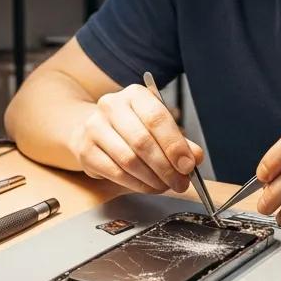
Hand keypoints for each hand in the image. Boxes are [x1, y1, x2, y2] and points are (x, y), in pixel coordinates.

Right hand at [69, 83, 203, 193]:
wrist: (92, 129)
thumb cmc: (131, 127)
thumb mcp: (157, 127)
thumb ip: (178, 141)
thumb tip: (195, 157)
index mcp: (134, 94)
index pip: (156, 118)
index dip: (174, 145)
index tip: (188, 165)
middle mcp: (111, 106)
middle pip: (142, 141)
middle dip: (166, 167)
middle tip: (180, 183)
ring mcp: (94, 128)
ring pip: (129, 160)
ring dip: (152, 179)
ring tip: (165, 186)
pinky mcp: (85, 151)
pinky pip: (116, 173)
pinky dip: (137, 184)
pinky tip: (148, 186)